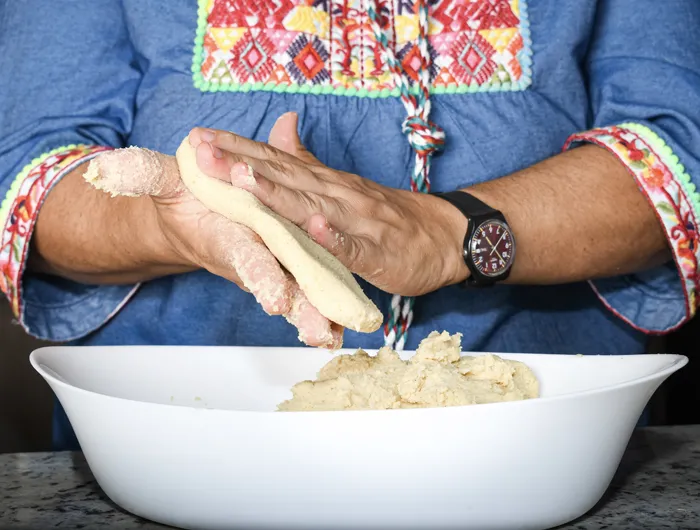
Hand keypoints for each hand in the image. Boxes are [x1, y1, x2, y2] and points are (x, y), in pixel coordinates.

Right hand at [86, 147, 341, 347]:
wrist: (199, 214)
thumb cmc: (186, 198)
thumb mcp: (166, 180)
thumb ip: (145, 174)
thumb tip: (109, 169)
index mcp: (231, 239)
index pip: (246, 258)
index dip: (259, 274)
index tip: (274, 297)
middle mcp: (257, 256)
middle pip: (282, 286)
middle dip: (298, 309)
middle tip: (317, 333)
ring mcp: (277, 261)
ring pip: (301, 291)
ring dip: (317, 315)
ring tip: (334, 340)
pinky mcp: (291, 258)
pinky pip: (312, 282)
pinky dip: (327, 305)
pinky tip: (343, 328)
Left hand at [189, 113, 469, 295]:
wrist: (445, 236)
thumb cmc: (391, 215)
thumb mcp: (343, 186)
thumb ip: (308, 162)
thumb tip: (279, 127)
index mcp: (327, 183)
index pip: (277, 161)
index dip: (238, 150)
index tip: (199, 139)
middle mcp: (338, 195)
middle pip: (285, 178)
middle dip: (241, 165)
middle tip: (202, 152)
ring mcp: (358, 222)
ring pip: (313, 207)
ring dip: (279, 193)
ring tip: (245, 180)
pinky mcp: (377, 252)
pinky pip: (352, 246)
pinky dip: (333, 236)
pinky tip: (314, 226)